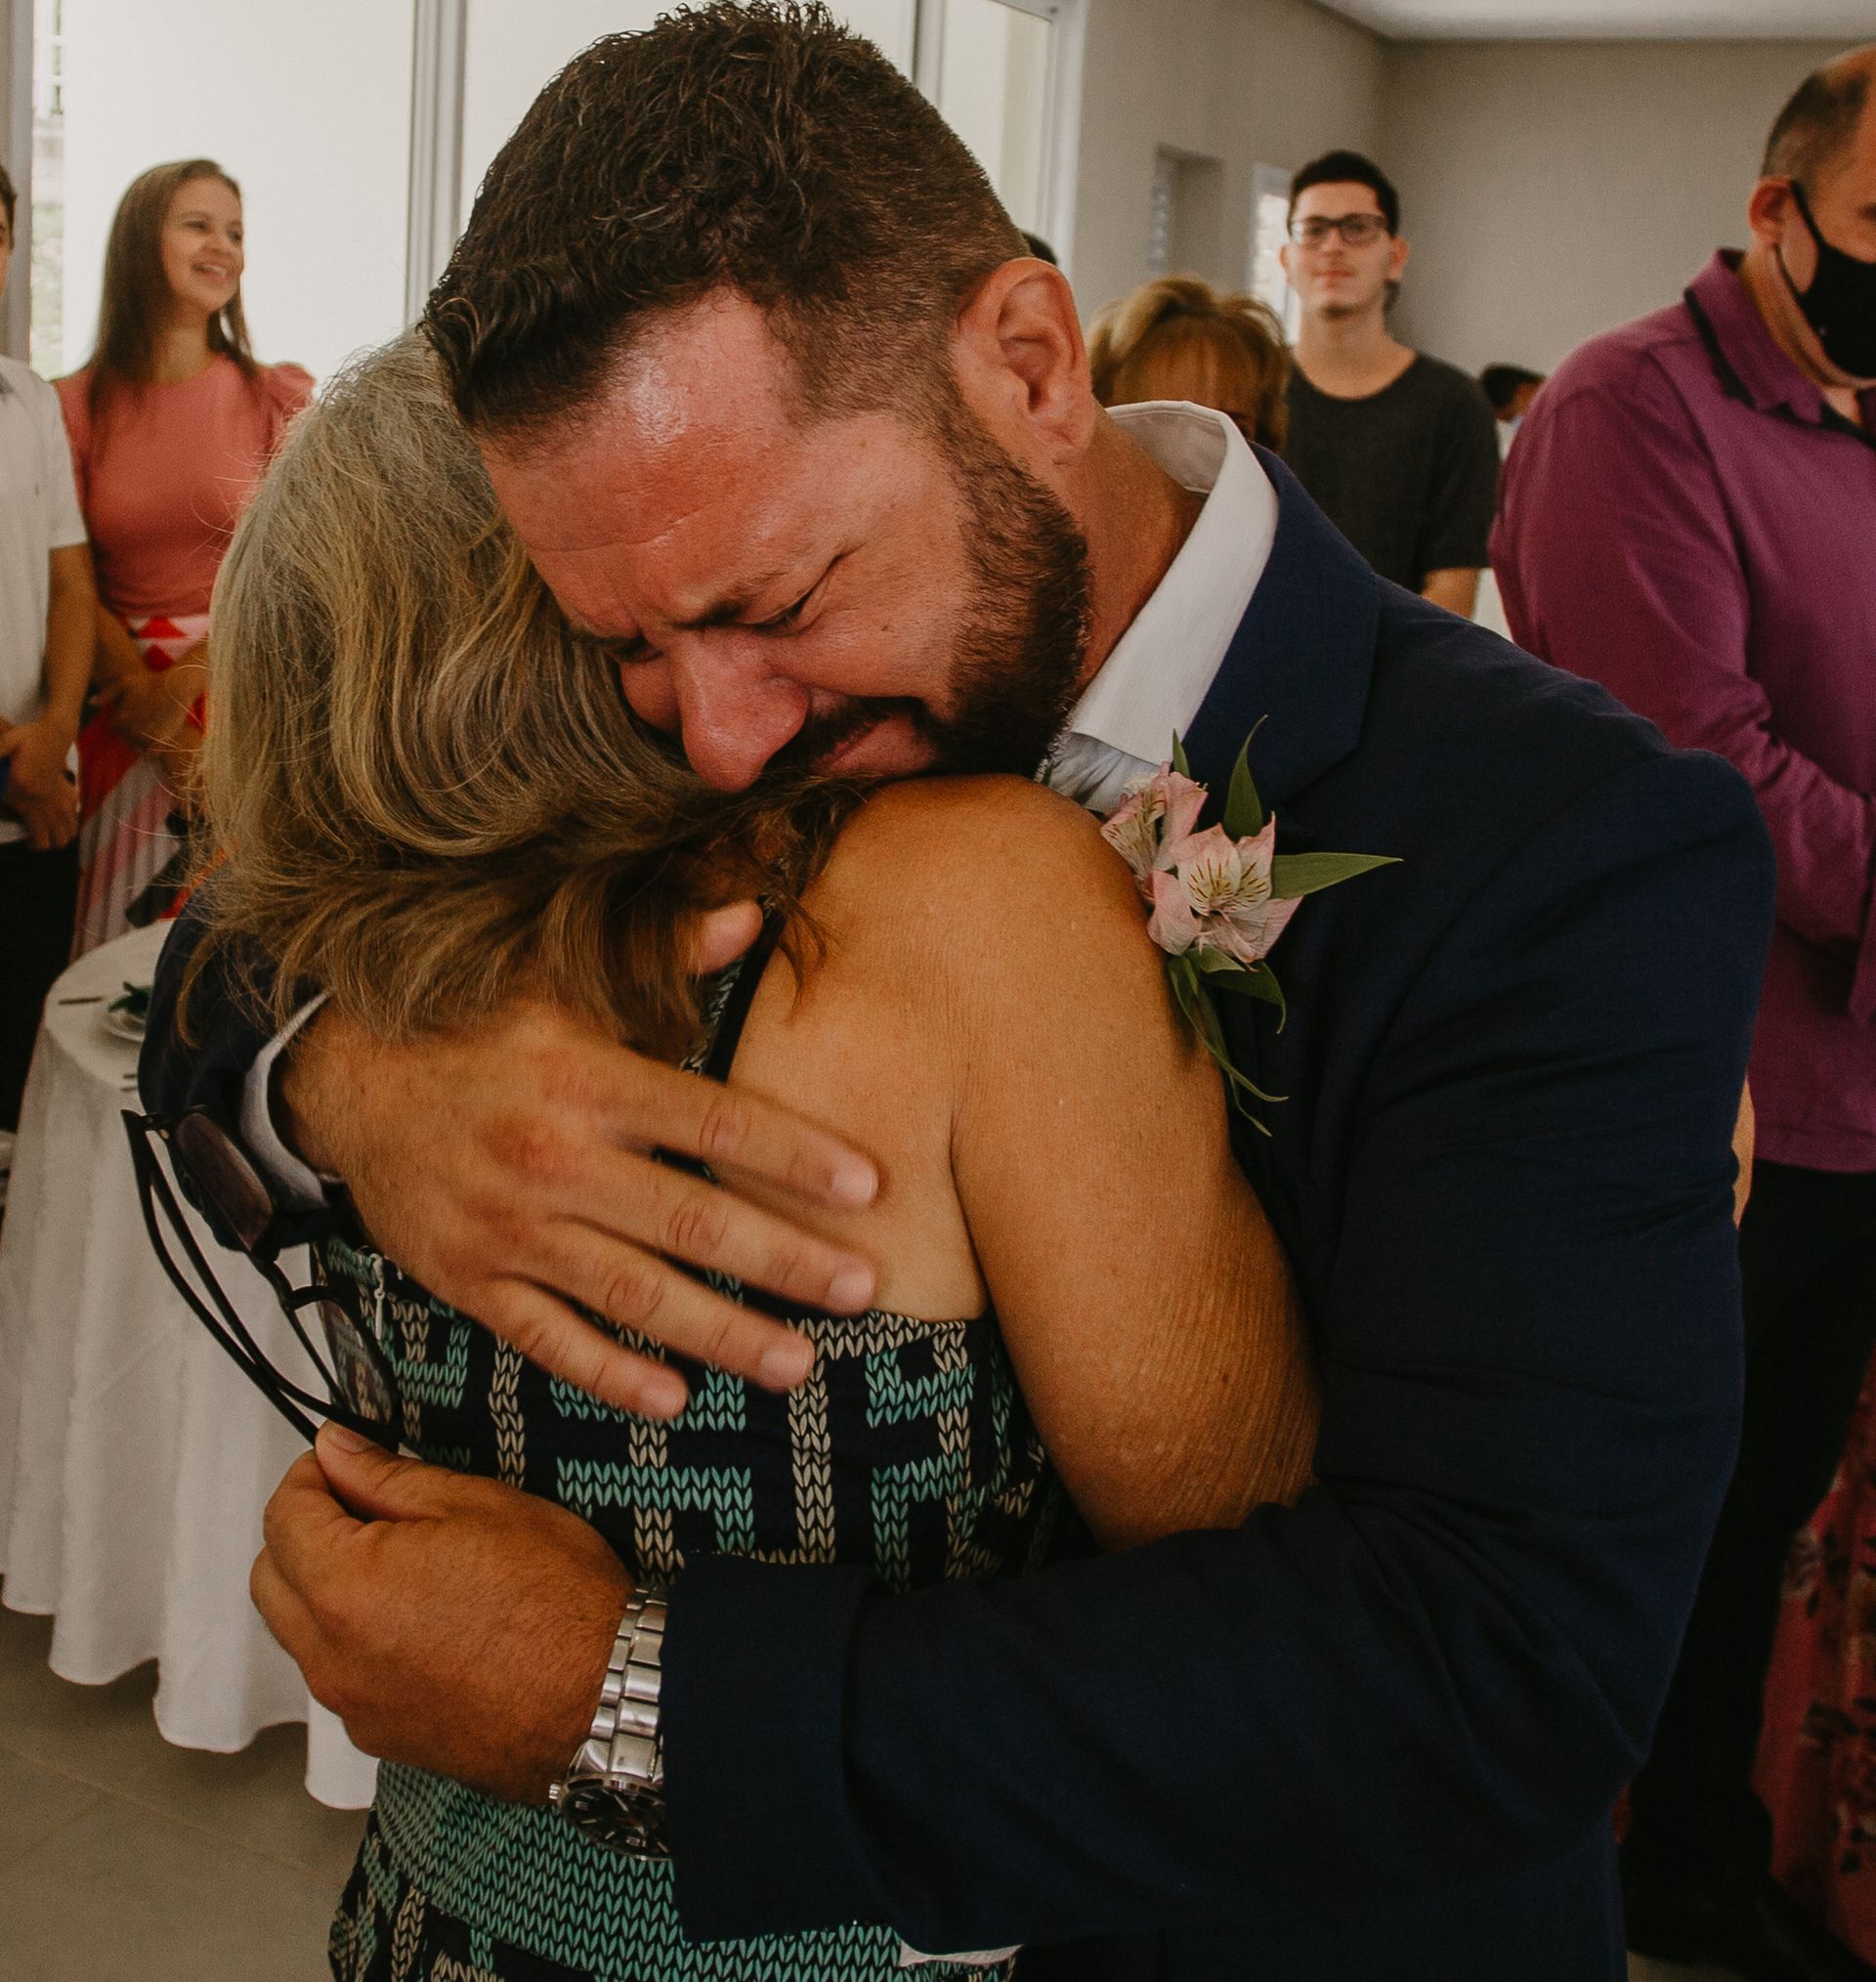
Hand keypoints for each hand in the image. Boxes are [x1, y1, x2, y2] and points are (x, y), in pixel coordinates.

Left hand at [0, 718, 79, 849]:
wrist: (54, 732)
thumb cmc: (27, 739)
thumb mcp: (5, 744)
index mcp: (26, 791)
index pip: (30, 830)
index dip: (24, 836)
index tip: (18, 829)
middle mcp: (46, 801)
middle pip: (52, 841)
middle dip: (41, 846)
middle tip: (29, 838)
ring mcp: (61, 799)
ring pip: (67, 834)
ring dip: (55, 838)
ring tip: (42, 833)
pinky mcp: (69, 794)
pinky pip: (73, 818)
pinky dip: (66, 824)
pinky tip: (55, 818)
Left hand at [100, 661, 202, 752]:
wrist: (176, 686)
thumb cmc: (150, 681)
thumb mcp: (125, 683)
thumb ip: (107, 694)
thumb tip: (91, 703)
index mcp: (122, 717)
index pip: (116, 726)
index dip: (123, 720)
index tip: (133, 713)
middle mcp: (133, 728)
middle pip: (127, 737)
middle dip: (131, 731)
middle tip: (143, 720)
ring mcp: (148, 735)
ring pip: (138, 746)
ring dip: (140, 742)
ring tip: (149, 730)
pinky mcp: (163, 739)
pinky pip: (152, 753)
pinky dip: (151, 752)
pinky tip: (153, 745)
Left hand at [253, 1424, 633, 1803]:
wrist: (605, 1695)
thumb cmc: (557, 1600)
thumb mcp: (477, 1505)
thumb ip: (388, 1477)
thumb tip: (337, 1451)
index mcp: (347, 1588)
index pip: (283, 1517)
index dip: (311, 1476)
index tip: (346, 1463)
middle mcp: (332, 1657)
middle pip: (271, 1580)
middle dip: (303, 1534)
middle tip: (367, 1507)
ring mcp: (354, 1705)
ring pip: (301, 1632)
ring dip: (326, 1589)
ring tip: (404, 1564)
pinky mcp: (381, 1736)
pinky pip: (340, 1675)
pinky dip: (357, 1639)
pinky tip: (423, 1619)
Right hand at [278, 903, 879, 1416]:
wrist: (342, 1083)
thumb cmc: (474, 1028)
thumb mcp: (558, 979)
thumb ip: (664, 956)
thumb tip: (751, 914)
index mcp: (587, 1080)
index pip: (713, 1123)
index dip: (794, 1155)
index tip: (866, 1185)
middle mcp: (554, 1158)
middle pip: (689, 1221)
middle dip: (783, 1261)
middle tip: (863, 1289)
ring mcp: (510, 1228)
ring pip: (633, 1294)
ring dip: (721, 1334)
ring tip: (797, 1363)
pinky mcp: (471, 1280)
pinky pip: (549, 1340)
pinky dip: (610, 1374)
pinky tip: (674, 1399)